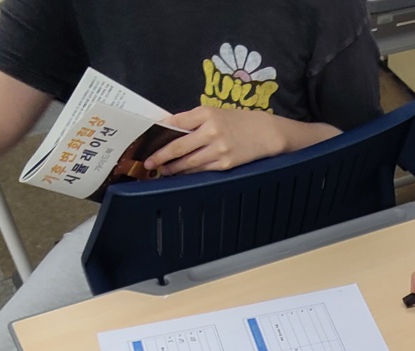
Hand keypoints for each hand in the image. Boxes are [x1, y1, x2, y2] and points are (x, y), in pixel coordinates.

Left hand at [145, 106, 286, 174]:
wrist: (265, 133)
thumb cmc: (238, 121)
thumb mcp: (216, 113)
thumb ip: (193, 120)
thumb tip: (169, 130)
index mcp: (207, 113)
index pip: (177, 122)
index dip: (160, 132)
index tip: (148, 139)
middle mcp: (211, 131)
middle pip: (179, 146)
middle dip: (161, 156)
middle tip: (148, 162)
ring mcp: (218, 149)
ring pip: (188, 162)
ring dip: (172, 168)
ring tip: (162, 170)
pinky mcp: (225, 164)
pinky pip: (201, 170)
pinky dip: (188, 172)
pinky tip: (180, 173)